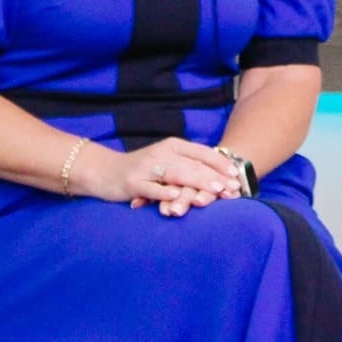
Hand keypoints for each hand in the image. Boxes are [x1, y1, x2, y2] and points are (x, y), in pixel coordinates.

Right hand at [83, 137, 242, 216]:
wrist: (104, 171)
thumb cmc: (142, 169)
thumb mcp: (167, 162)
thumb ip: (189, 165)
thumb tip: (220, 176)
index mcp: (173, 146)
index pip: (201, 153)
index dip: (220, 164)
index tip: (237, 176)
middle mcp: (161, 153)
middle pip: (193, 164)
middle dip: (215, 177)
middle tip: (233, 188)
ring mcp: (146, 168)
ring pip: (176, 174)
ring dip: (198, 182)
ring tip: (215, 191)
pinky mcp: (133, 182)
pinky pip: (151, 187)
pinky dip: (164, 191)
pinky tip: (177, 195)